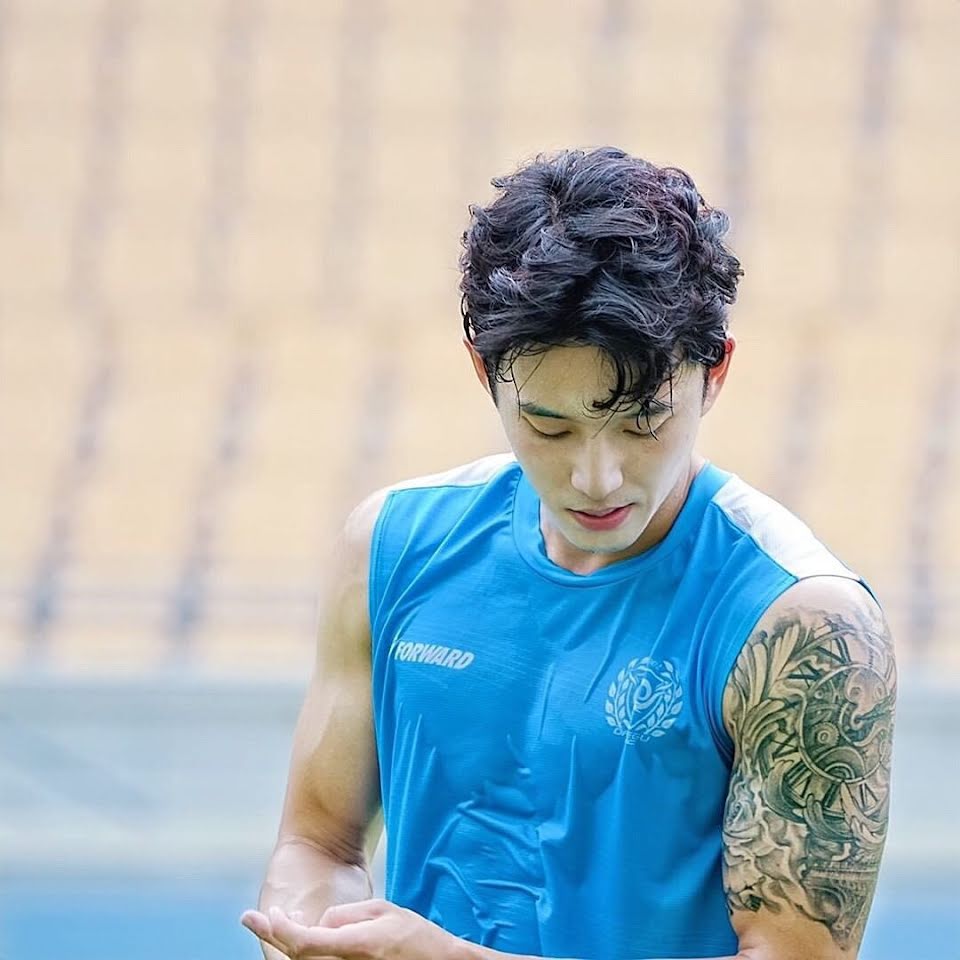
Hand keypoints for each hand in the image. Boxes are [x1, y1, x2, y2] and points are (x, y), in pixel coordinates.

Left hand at [240, 899, 465, 959]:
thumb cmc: (415, 935)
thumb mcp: (383, 911)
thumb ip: (346, 916)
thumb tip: (320, 923)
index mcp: (356, 946)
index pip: (305, 942)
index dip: (279, 930)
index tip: (266, 915)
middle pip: (299, 958)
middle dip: (274, 936)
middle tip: (252, 919)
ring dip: (291, 944)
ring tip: (273, 923)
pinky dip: (308, 952)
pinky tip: (301, 939)